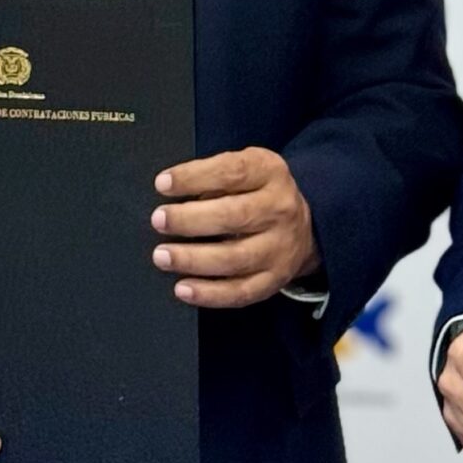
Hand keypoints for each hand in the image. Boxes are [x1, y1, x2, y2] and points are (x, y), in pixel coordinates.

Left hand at [151, 147, 316, 308]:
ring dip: (193, 259)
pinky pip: (241, 292)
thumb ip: (214, 175)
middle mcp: (280, 210)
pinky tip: (183, 288)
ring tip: (163, 255)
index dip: (194, 177)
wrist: (303, 225)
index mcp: (270, 173)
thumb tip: (170, 191)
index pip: (232, 172)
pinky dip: (209, 294)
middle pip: (235, 216)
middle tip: (159, 220)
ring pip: (235, 258)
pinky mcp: (274, 279)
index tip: (163, 184)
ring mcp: (280, 248)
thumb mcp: (246, 168)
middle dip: (190, 219)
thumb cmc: (258, 193)